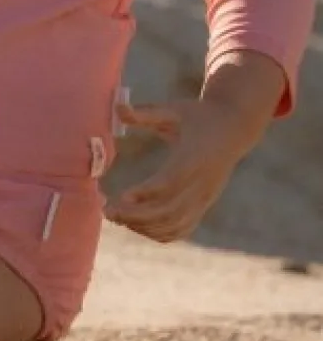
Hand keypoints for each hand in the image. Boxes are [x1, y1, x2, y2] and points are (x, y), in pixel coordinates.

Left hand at [104, 100, 249, 242]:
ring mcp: (205, 198)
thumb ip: (145, 113)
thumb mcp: (174, 109)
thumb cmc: (197, 115)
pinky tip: (135, 225)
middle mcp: (202, 182)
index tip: (122, 197)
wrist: (234, 127)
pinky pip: (181, 230)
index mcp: (194, 157)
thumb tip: (116, 107)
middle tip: (106, 210)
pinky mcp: (203, 206)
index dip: (147, 192)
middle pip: (169, 210)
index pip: (171, 182)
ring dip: (142, 227)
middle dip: (136, 216)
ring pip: (174, 224)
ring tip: (115, 216)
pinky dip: (158, 234)